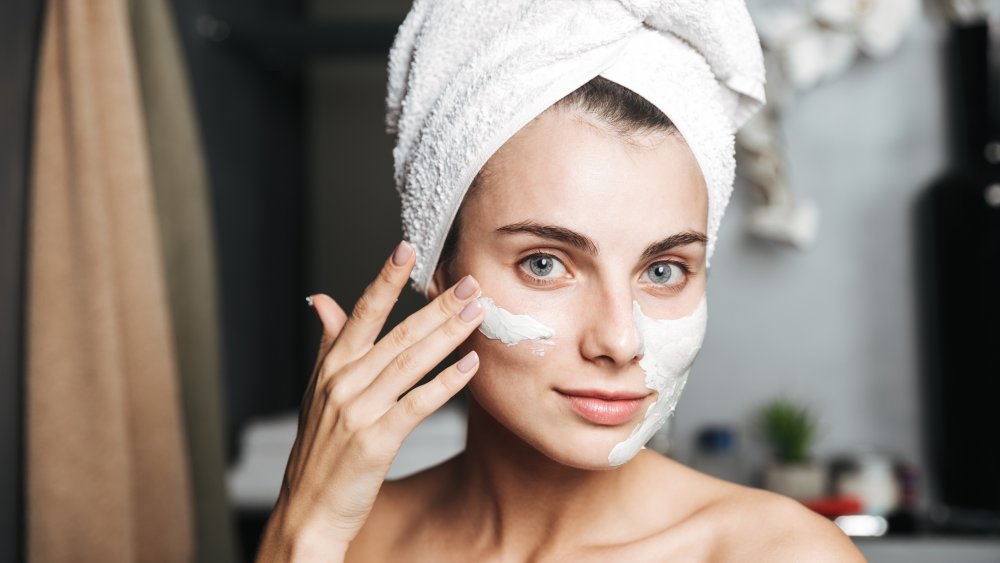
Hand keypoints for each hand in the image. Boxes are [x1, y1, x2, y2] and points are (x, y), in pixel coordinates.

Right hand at [255, 241, 484, 561]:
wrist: (309, 508)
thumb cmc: (319, 450)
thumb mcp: (317, 391)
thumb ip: (328, 343)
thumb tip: (322, 300)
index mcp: (330, 367)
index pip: (362, 313)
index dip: (385, 279)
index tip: (407, 249)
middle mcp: (342, 382)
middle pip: (397, 333)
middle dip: (437, 305)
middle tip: (469, 282)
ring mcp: (358, 410)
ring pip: (411, 362)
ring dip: (448, 334)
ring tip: (477, 313)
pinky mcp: (375, 439)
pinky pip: (418, 403)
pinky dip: (446, 382)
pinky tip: (469, 366)